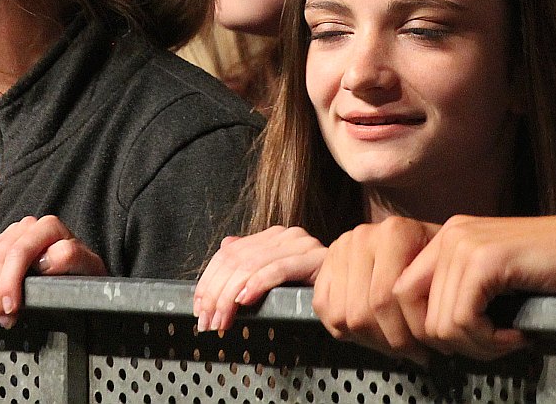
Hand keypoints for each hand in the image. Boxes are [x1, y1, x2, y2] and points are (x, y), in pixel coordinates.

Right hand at [0, 215, 106, 326]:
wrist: (79, 273)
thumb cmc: (82, 273)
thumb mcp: (87, 267)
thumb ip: (71, 257)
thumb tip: (48, 257)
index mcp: (48, 227)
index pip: (17, 253)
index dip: (9, 283)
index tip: (12, 309)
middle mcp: (26, 227)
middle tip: (0, 319)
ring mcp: (8, 235)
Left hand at [193, 226, 326, 333]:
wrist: (356, 288)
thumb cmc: (316, 289)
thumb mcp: (280, 276)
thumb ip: (253, 260)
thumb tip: (225, 245)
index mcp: (274, 237)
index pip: (230, 253)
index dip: (209, 279)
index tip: (199, 306)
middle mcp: (285, 235)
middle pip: (236, 259)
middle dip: (216, 293)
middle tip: (207, 321)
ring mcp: (300, 244)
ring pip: (252, 265)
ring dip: (230, 296)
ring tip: (222, 320)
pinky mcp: (314, 258)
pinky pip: (278, 269)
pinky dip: (257, 284)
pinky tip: (244, 301)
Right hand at [312, 217, 437, 362]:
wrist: (414, 238)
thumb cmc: (433, 260)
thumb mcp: (445, 268)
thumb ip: (439, 293)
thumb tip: (435, 333)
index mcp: (394, 233)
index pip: (388, 298)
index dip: (408, 335)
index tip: (429, 350)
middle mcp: (362, 236)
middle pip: (363, 311)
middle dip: (389, 342)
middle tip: (411, 353)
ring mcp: (340, 249)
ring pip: (343, 316)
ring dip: (369, 340)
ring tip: (392, 344)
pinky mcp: (326, 263)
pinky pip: (323, 307)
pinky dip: (343, 330)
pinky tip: (369, 333)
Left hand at [394, 215, 555, 360]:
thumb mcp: (496, 281)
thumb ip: (460, 294)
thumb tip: (428, 337)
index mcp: (447, 238)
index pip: (399, 292)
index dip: (419, 330)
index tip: (455, 349)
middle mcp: (450, 235)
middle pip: (409, 310)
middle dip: (448, 343)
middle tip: (490, 348)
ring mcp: (464, 244)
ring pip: (438, 323)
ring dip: (475, 346)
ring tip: (509, 340)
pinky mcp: (484, 260)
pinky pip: (461, 321)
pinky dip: (489, 341)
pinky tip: (517, 335)